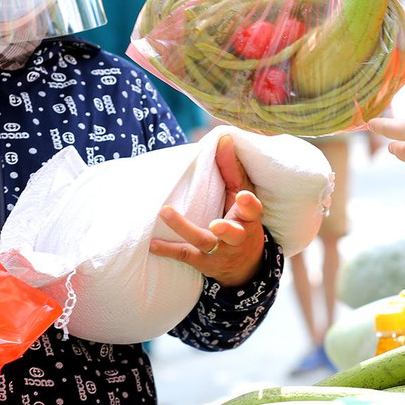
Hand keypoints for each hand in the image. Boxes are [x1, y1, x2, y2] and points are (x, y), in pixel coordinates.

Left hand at [150, 134, 265, 286]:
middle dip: (226, 229)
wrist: (244, 266)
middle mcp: (236, 237)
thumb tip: (224, 138)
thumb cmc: (240, 220)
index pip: (253, 212)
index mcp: (248, 219)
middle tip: (215, 225)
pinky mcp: (202, 261)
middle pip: (234, 234)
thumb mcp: (240, 196)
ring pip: (203, 242)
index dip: (249, 205)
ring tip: (166, 212)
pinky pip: (185, 255)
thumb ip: (231, 169)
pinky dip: (167, 250)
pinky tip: (152, 243)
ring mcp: (219, 251)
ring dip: (184, 229)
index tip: (243, 197)